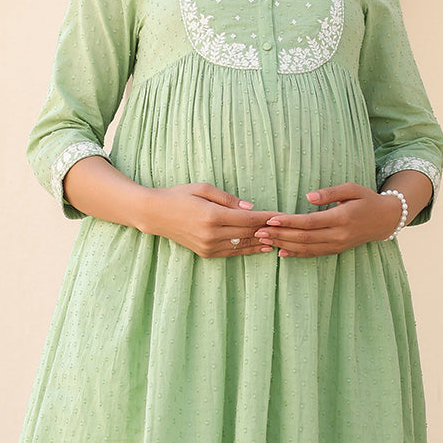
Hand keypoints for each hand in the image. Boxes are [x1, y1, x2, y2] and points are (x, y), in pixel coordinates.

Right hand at [142, 183, 279, 257]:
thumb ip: (228, 199)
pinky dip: (248, 249)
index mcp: (213, 216)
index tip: (283, 215)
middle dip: (269, 230)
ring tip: (280, 239)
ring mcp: (209, 246)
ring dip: (261, 242)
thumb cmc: (179, 196)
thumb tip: (251, 207)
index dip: (268, 218)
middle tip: (287, 227)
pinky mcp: (206, 253)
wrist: (155, 214)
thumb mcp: (203, 189)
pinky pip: (232, 252)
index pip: (249, 218)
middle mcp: (212, 234)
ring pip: (243, 245)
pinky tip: (261, 247)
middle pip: (249, 232)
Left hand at [254, 183, 402, 255]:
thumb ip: (330, 192)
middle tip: (258, 232)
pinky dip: (295, 254)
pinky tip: (281, 252)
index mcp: (342, 218)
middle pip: (304, 238)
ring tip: (264, 241)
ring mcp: (337, 245)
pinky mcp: (335, 250)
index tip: (271, 219)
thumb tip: (308, 196)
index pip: (310, 222)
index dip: (289, 222)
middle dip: (280, 235)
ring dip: (283, 245)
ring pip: (306, 248)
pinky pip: (313, 254)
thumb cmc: (366, 199)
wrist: (385, 220)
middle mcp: (339, 235)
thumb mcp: (352, 188)